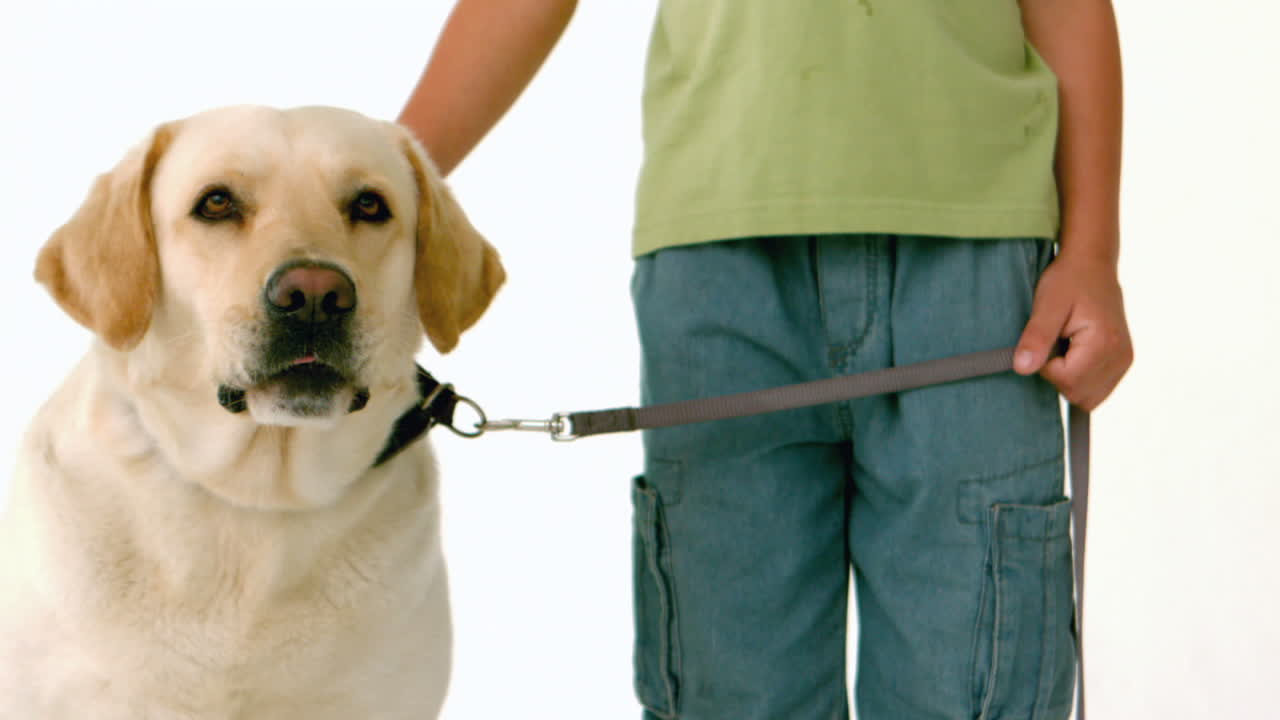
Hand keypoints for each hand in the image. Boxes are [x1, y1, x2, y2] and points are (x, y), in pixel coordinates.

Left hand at [1013, 248, 1132, 410]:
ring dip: (1070, 379)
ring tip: (1067, 345)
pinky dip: (1081, 378)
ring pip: (1089, 398)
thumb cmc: (1068, 280)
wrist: (1092, 264)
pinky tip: (1075, 352)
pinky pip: (1097, 389)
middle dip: (1059, 376)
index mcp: (1105, 344)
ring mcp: (1125, 360)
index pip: (1067, 381)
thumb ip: (1036, 338)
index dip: (1047, 366)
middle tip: (1057, 342)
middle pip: (1079, 396)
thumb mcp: (1046, 305)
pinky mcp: (1122, 361)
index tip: (1047, 339)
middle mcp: (1121, 356)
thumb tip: (1022, 369)